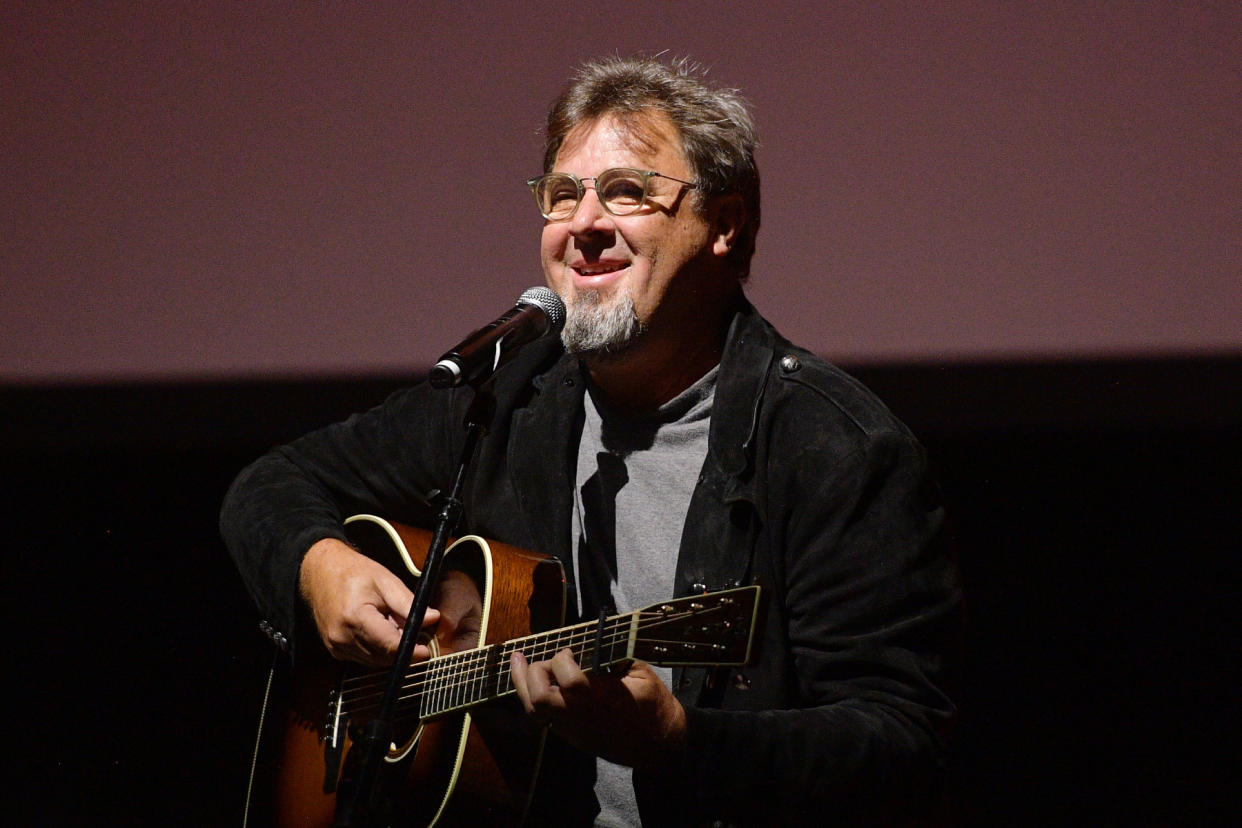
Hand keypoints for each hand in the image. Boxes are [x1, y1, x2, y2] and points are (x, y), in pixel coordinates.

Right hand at [299, 537, 438, 666]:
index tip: (424, 651)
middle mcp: (342, 636)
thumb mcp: (385, 581)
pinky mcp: (335, 650)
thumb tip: (431, 618)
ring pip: (374, 661)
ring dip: (388, 649)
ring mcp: (336, 645)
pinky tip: (376, 628)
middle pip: (383, 656)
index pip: (388, 645)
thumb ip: (408, 603)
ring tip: (390, 623)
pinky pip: (363, 658)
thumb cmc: (353, 573)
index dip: (410, 651)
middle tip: (411, 630)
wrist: (320, 572)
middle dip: (401, 648)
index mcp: (355, 617)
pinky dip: (375, 648)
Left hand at [509, 648, 685, 769]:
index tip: (570, 651)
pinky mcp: (570, 736)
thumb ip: (615, 655)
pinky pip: (540, 719)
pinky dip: (530, 696)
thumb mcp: (643, 673)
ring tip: (518, 661)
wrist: (658, 745)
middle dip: (536, 671)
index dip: (562, 658)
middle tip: (546, 659)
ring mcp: (574, 729)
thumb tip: (591, 638)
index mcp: (605, 698)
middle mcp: (584, 716)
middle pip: (542, 698)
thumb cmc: (654, 705)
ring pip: (535, 710)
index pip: (570, 679)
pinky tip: (528, 680)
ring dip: (523, 683)